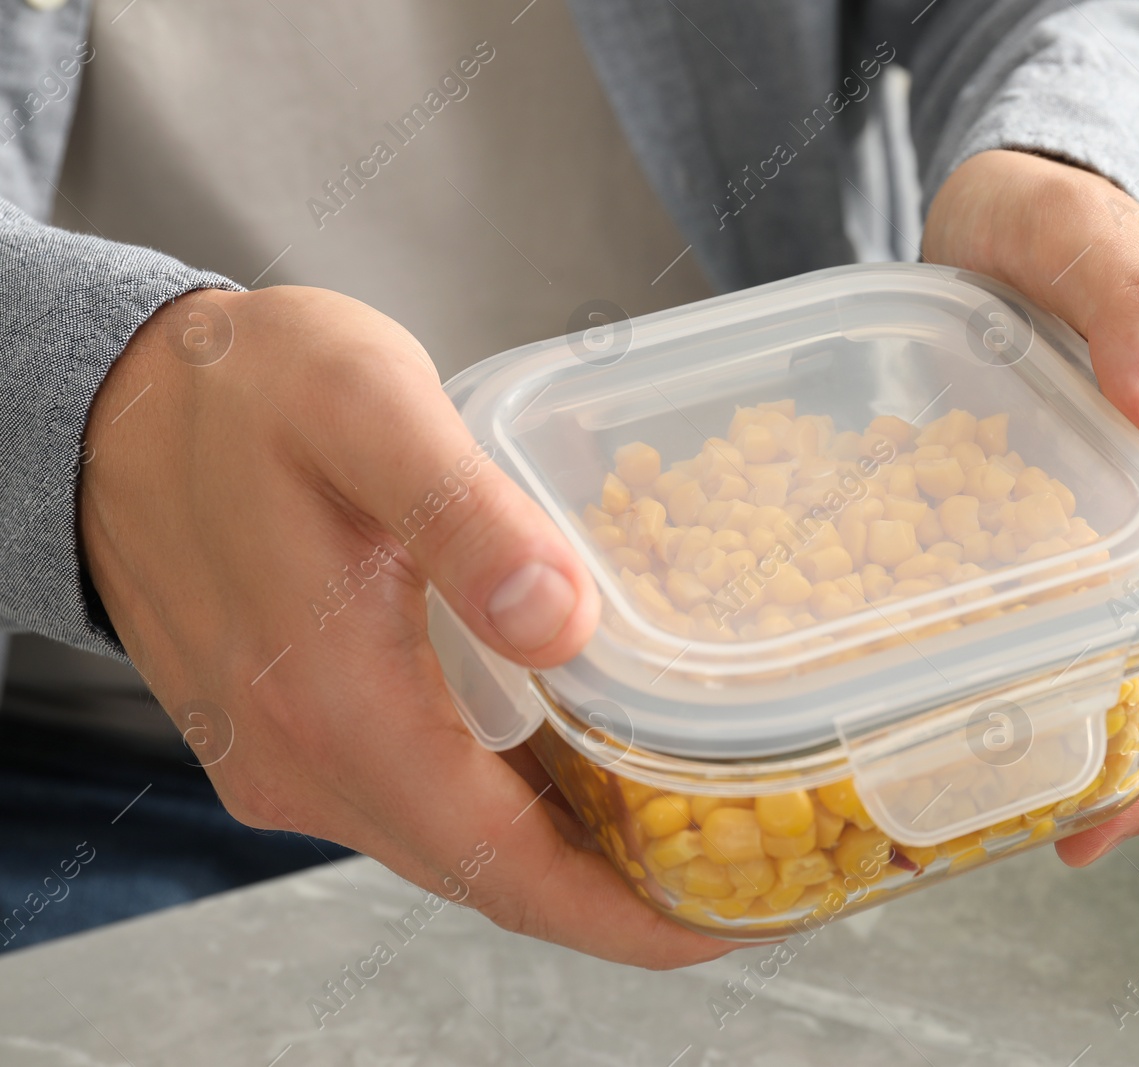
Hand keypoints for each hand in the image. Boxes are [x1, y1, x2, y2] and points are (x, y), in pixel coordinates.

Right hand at [80, 286, 731, 967]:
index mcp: (334, 700)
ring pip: (449, 842)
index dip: (621, 916)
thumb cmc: (246, 395)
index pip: (502, 866)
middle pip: (487, 873)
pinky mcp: (284, 737)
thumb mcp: (368, 410)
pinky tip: (562, 762)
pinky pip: (409, 802)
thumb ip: (465, 517)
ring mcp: (287, 759)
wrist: (117, 406)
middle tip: (731, 868)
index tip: (722, 928)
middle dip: (613, 892)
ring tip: (672, 820)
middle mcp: (304, 761)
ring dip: (560, 850)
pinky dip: (496, 805)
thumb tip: (564, 621)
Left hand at [923, 149, 1138, 864]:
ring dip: (1092, 734)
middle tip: (1051, 841)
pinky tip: (979, 704)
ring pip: (1137, 652)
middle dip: (1136, 769)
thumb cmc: (1054, 216)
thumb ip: (1134, 309)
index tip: (1111, 819)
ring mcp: (1134, 513)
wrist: (1015, 199)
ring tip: (1011, 803)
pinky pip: (1076, 609)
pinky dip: (1044, 670)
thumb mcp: (1084, 240)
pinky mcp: (1071, 509)